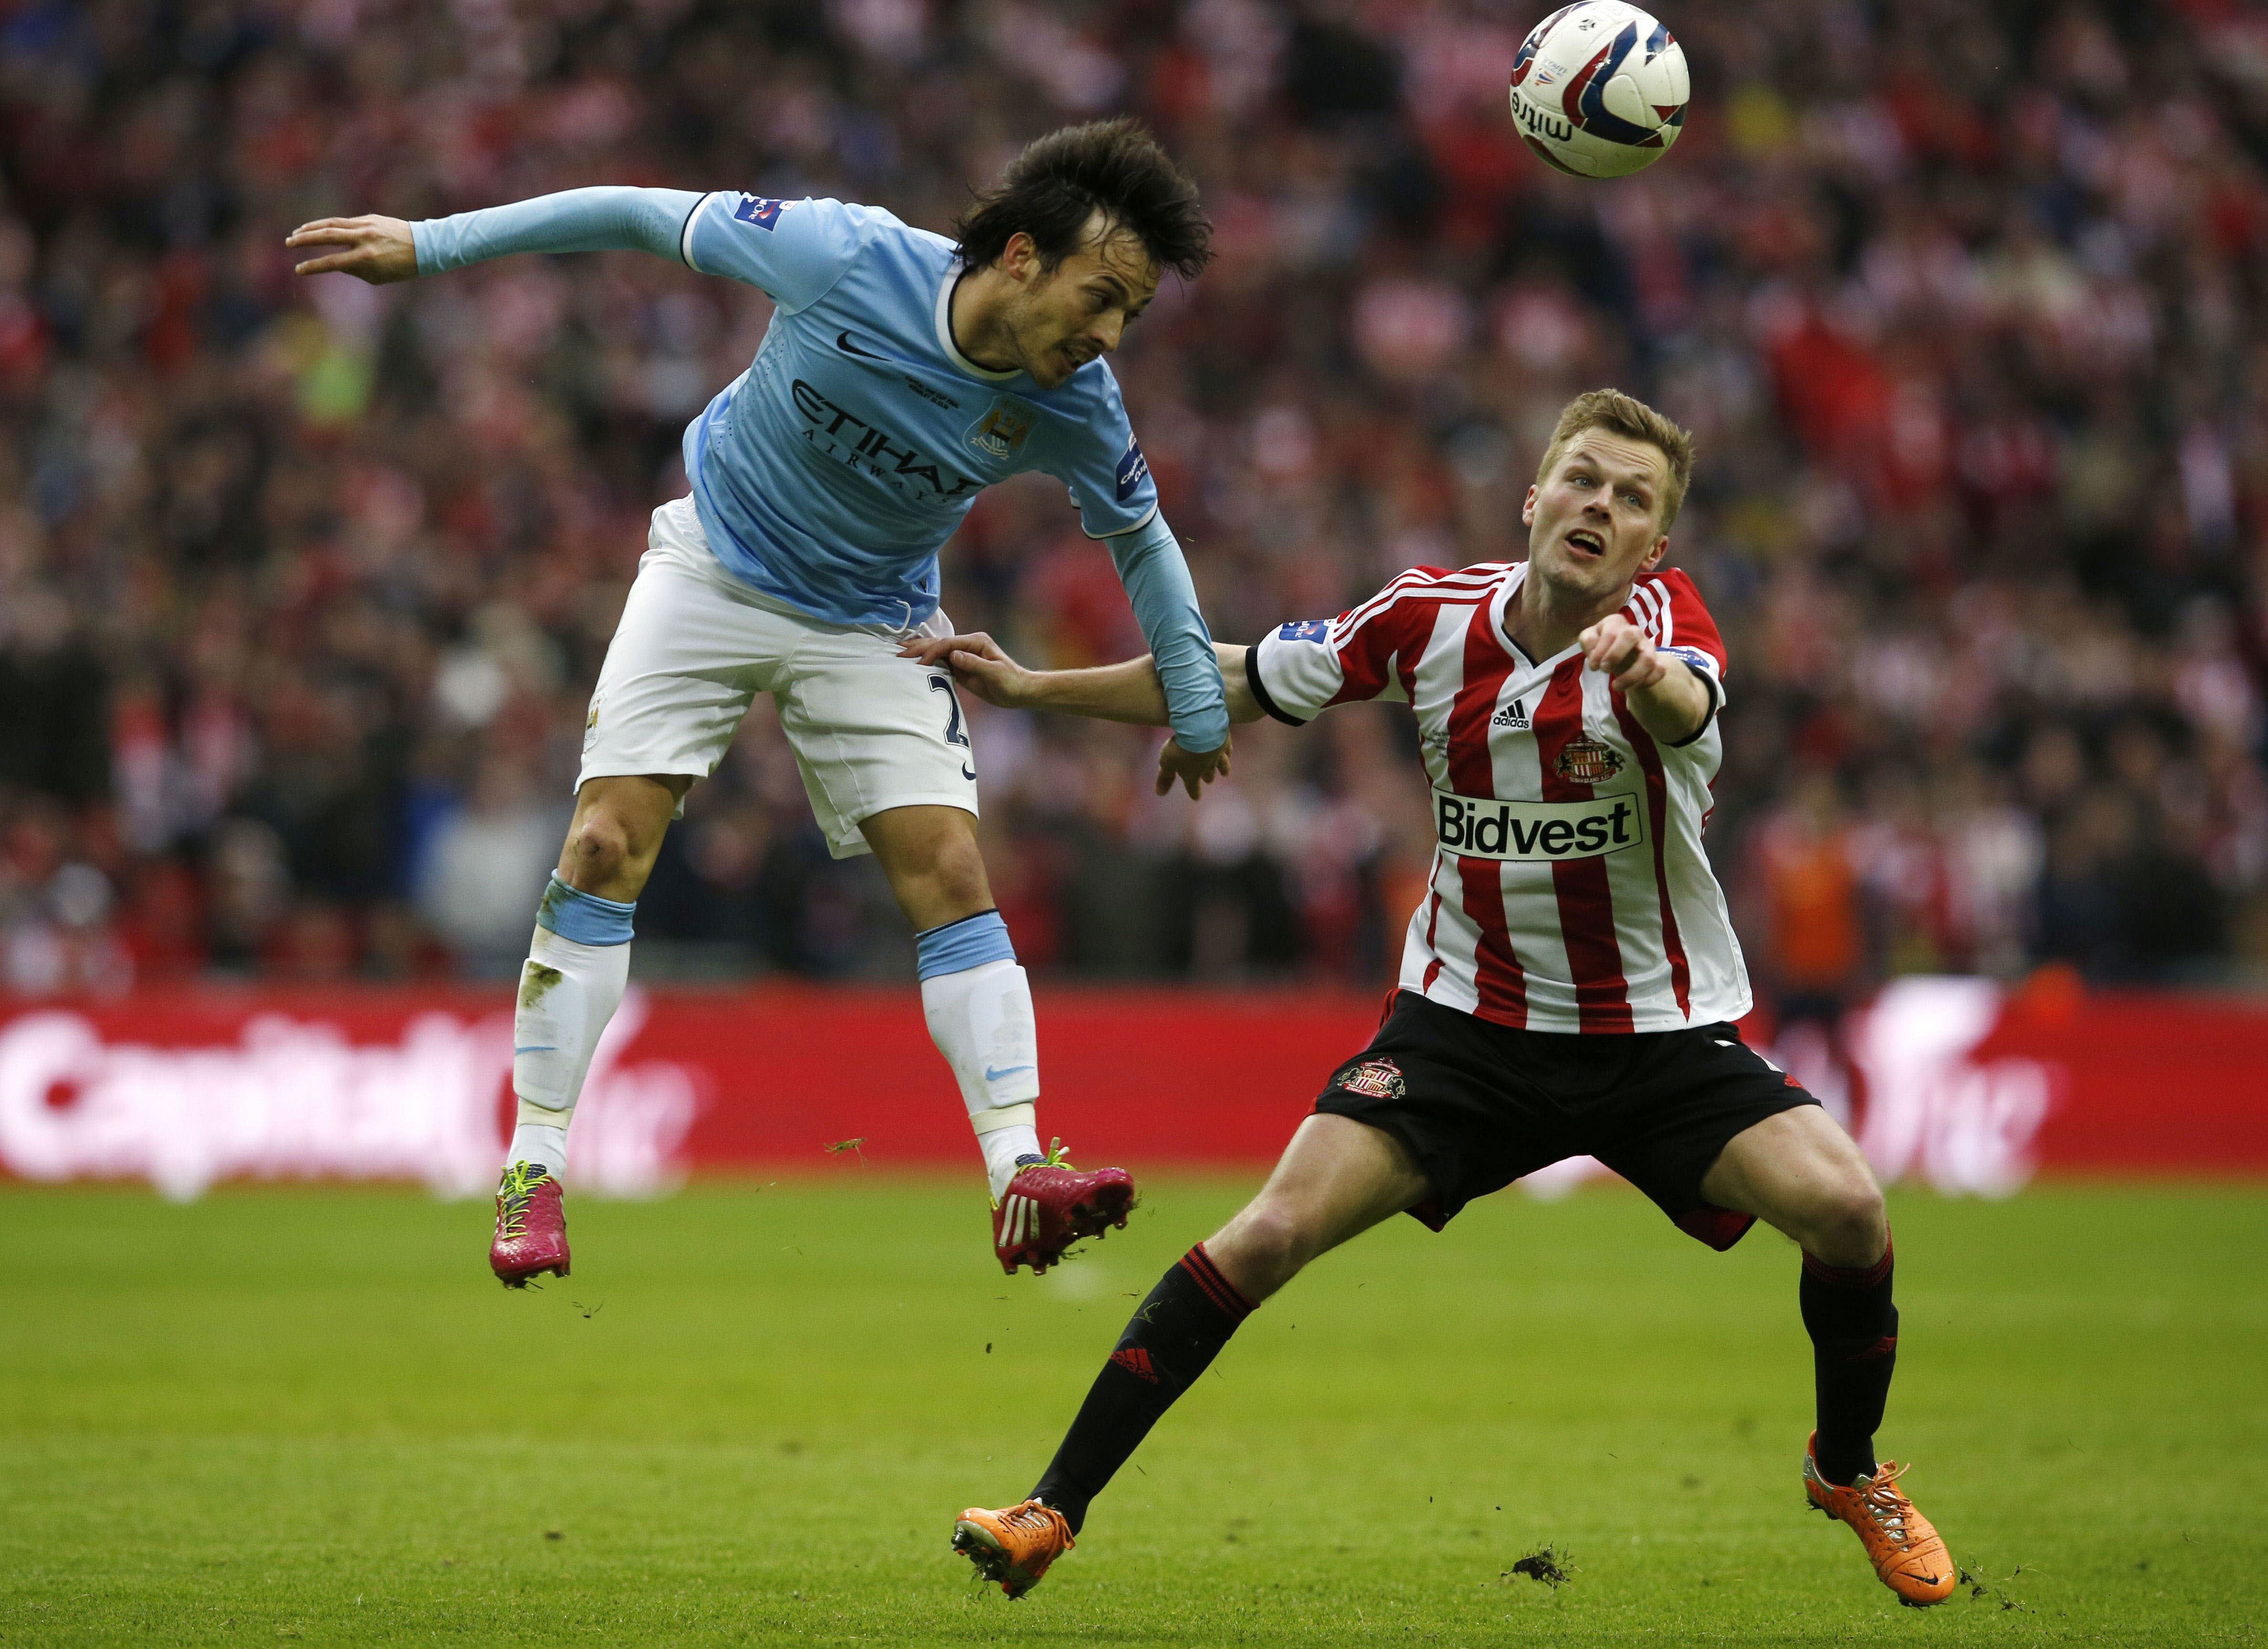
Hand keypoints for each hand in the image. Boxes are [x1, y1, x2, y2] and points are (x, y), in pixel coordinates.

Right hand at [286, 216, 419, 282]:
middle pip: (326, 236)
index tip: (299, 269)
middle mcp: (364, 239)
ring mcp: (366, 225)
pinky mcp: (370, 218)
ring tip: (297, 233)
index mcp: (366, 258)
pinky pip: (345, 221)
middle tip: (289, 242)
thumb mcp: (378, 276)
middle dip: (305, 239)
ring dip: (312, 228)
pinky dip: (330, 224)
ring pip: (333, 223)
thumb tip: (334, 262)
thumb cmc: (402, 267)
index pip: (332, 262)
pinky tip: (320, 228)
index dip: (313, 267)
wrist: (425, 247)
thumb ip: (354, 269)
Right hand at [897, 631, 1034, 708]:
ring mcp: (964, 656)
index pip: (948, 644)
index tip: (919, 664)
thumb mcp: (995, 673)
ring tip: (900, 653)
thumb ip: (974, 664)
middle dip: (919, 648)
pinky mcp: (961, 667)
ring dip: (919, 653)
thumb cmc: (1012, 682)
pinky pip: (941, 663)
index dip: (932, 652)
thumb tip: (953, 655)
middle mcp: (968, 645)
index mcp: (976, 642)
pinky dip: (927, 663)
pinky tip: (915, 663)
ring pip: (937, 652)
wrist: (1020, 692)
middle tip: (898, 653)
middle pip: (939, 644)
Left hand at [1155, 735, 1230, 799]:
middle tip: (1207, 780)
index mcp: (1192, 774)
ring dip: (1223, 769)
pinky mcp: (1225, 742)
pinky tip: (1228, 752)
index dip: (1194, 793)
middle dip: (1208, 778)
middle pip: (1208, 775)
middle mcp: (1207, 767)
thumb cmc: (1181, 748)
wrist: (1201, 729)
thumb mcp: (1167, 763)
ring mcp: (1217, 755)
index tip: (1196, 797)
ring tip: (1225, 773)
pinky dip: (1227, 752)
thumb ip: (1164, 778)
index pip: (1193, 787)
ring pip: (1222, 765)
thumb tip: (1160, 794)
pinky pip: (1227, 750)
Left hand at [1578, 613, 1667, 692]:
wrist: (1620, 654)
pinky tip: (1633, 687)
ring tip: (1616, 686)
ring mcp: (1647, 646)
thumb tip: (1594, 652)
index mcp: (1616, 622)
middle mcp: (1634, 631)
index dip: (1600, 651)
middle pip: (1631, 635)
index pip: (1611, 632)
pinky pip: (1659, 671)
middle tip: (1604, 669)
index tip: (1594, 667)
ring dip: (1631, 676)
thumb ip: (1588, 641)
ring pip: (1648, 658)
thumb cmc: (1603, 644)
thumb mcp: (1590, 639)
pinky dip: (1647, 681)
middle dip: (1616, 654)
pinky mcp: (1656, 660)